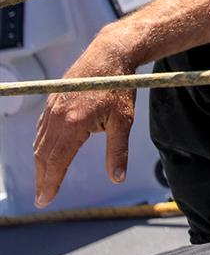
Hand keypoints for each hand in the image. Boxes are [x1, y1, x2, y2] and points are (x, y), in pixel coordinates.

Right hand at [33, 34, 135, 207]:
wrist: (110, 54)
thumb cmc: (119, 87)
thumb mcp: (124, 121)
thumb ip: (118, 151)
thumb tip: (118, 178)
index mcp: (74, 124)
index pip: (56, 161)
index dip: (50, 183)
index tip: (45, 200)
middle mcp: (57, 116)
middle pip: (44, 154)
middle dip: (42, 177)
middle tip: (42, 197)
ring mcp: (53, 107)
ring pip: (40, 141)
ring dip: (41, 162)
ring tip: (44, 180)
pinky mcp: (53, 100)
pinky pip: (42, 128)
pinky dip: (41, 144)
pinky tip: (45, 153)